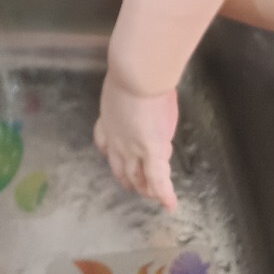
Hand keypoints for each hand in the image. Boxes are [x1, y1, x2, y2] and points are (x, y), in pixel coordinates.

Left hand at [93, 71, 178, 211]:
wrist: (137, 74)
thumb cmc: (131, 69)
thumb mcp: (121, 81)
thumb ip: (127, 92)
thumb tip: (141, 89)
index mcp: (108, 120)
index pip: (104, 142)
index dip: (110, 151)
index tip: (111, 153)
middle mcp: (117, 140)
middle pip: (121, 166)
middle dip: (128, 177)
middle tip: (134, 185)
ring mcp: (133, 148)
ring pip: (139, 176)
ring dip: (146, 188)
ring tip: (153, 196)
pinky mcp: (151, 152)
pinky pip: (158, 178)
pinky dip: (164, 193)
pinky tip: (169, 205)